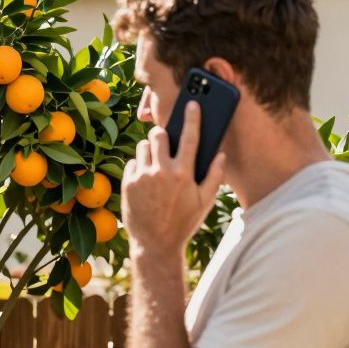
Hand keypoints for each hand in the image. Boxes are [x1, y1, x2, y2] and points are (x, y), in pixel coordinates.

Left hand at [122, 101, 226, 256]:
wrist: (155, 244)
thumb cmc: (183, 223)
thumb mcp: (204, 202)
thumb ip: (214, 176)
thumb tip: (221, 154)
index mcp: (183, 173)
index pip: (190, 136)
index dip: (192, 117)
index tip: (192, 103)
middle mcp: (161, 171)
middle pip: (158, 134)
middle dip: (162, 134)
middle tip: (166, 141)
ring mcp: (142, 176)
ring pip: (142, 147)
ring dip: (150, 151)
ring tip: (156, 165)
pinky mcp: (127, 183)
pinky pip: (132, 163)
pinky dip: (138, 166)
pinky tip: (145, 179)